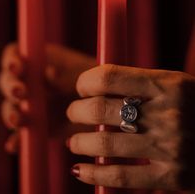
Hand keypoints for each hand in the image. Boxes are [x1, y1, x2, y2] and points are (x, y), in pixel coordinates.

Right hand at [0, 42, 95, 152]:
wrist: (107, 108)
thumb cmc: (95, 82)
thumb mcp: (84, 73)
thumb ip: (66, 74)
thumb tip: (50, 73)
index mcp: (38, 61)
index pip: (13, 55)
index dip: (11, 60)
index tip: (17, 67)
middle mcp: (30, 82)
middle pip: (7, 81)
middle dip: (10, 86)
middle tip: (20, 92)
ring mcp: (30, 105)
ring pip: (10, 107)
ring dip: (10, 113)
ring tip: (17, 119)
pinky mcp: (35, 126)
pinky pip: (20, 134)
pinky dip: (16, 140)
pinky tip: (14, 145)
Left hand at [66, 64, 194, 190]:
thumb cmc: (193, 106)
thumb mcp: (174, 84)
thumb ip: (138, 84)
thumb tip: (94, 87)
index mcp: (167, 84)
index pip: (108, 77)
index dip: (85, 82)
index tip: (81, 89)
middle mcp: (168, 113)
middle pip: (100, 110)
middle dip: (76, 112)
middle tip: (73, 113)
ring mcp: (170, 147)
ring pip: (105, 145)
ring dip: (79, 143)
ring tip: (73, 142)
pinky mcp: (174, 177)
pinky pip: (122, 179)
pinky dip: (94, 175)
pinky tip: (79, 171)